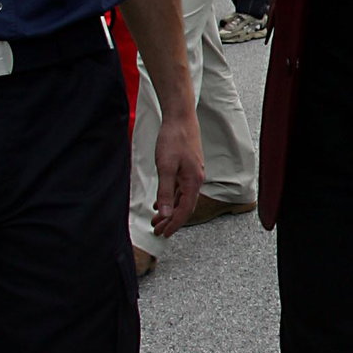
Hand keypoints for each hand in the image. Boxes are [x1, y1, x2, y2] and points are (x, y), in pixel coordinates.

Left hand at [150, 111, 203, 237]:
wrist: (181, 118)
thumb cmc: (174, 140)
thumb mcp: (166, 167)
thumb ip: (165, 192)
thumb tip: (166, 214)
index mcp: (193, 182)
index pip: (185, 211)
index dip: (174, 224)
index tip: (164, 234)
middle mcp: (196, 180)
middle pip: (185, 207)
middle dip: (172, 221)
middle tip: (158, 231)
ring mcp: (192, 174)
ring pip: (181, 199)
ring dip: (170, 210)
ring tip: (157, 219)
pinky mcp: (187, 168)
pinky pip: (180, 189)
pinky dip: (171, 198)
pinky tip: (162, 201)